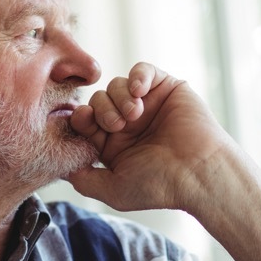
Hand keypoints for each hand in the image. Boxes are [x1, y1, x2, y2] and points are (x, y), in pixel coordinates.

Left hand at [66, 62, 232, 211]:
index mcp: (113, 144)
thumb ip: (84, 180)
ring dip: (119, 97)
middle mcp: (128, 123)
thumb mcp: (113, 190)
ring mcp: (147, 104)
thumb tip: (61, 168)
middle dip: (101, 110)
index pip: (85, 121)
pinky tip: (141, 91)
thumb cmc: (159, 185)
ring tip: (135, 115)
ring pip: (115, 85)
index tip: (85, 123)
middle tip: (116, 125)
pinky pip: (142, 70)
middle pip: (97, 100)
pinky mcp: (165, 88)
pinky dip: (137, 76)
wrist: (198, 172)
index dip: (80, 119)